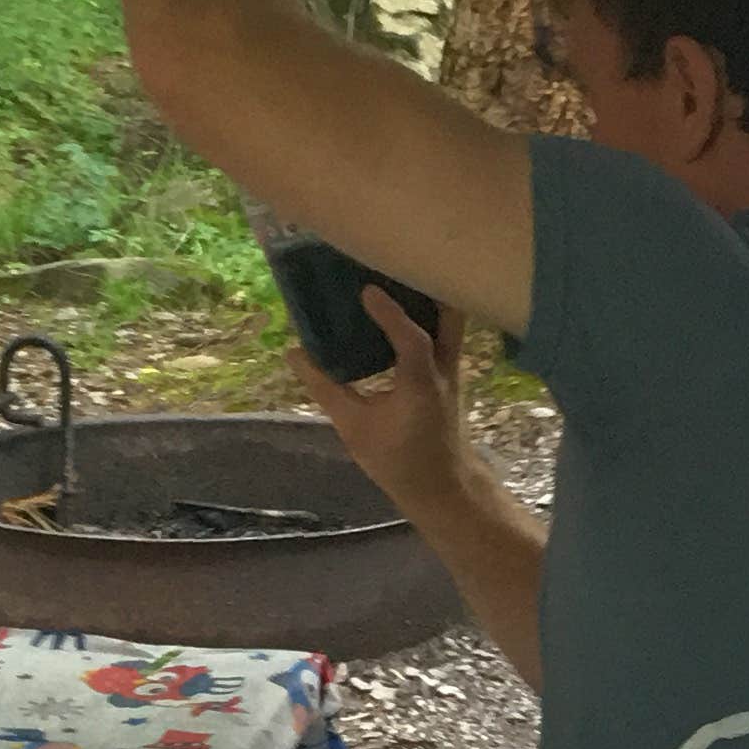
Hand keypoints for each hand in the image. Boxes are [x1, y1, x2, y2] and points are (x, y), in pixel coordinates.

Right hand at [296, 282, 478, 503]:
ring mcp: (453, 368)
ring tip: (397, 275)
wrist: (442, 484)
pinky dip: (426, 313)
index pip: (413, 340)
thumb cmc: (397, 458)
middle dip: (426, 286)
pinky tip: (403, 306)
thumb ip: (325, 389)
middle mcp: (444, 369)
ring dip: (428, 295)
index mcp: (421, 385)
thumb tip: (294, 354)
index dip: (391, 314)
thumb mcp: (353, 427)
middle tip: (395, 264)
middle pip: (449, 315)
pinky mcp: (451, 371)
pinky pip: (444, 330)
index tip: (367, 289)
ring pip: (451, 319)